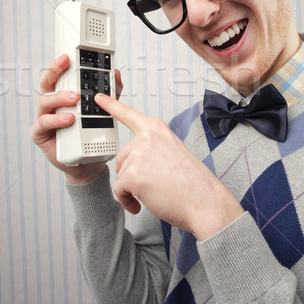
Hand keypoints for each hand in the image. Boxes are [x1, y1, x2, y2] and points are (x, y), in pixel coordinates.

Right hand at [29, 54, 122, 183]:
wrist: (87, 161)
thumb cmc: (91, 133)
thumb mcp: (104, 109)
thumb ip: (110, 92)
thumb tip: (116, 74)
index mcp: (62, 95)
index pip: (58, 75)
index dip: (59, 64)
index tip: (67, 57)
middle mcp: (51, 104)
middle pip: (46, 83)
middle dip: (54, 73)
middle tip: (67, 70)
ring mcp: (44, 118)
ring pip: (44, 101)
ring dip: (59, 98)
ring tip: (74, 99)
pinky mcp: (40, 134)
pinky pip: (43, 124)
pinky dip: (55, 120)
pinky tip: (68, 119)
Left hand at [94, 93, 243, 239]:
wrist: (204, 202)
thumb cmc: (193, 183)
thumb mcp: (174, 152)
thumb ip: (153, 149)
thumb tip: (134, 161)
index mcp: (157, 130)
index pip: (129, 114)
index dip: (111, 105)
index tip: (98, 98)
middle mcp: (146, 138)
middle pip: (123, 157)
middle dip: (132, 173)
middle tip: (153, 184)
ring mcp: (138, 155)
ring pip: (121, 174)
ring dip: (131, 188)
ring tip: (153, 194)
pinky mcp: (132, 175)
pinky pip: (119, 190)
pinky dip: (127, 201)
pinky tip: (140, 205)